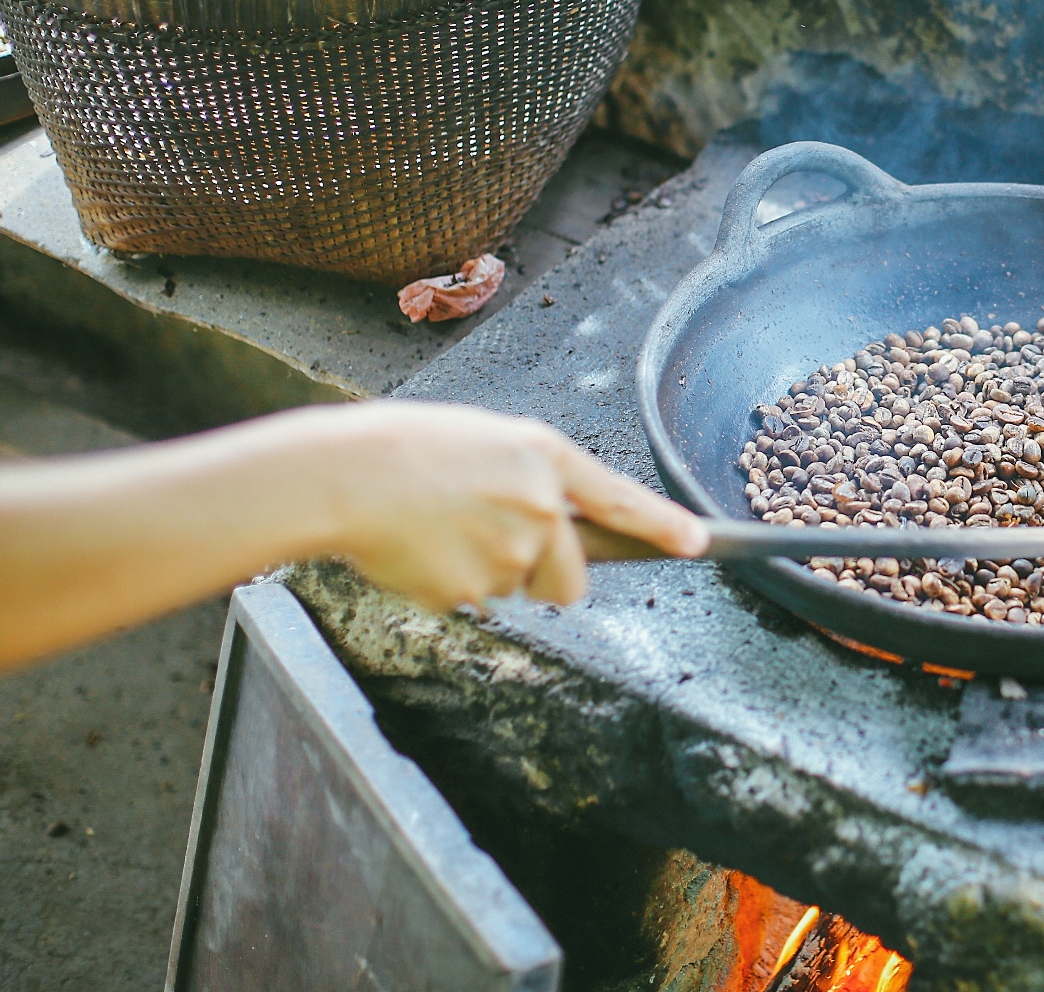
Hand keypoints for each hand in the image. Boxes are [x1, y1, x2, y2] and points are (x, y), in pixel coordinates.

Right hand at [272, 401, 705, 609]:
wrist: (347, 475)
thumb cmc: (409, 450)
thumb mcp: (488, 443)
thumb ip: (533, 481)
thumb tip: (556, 530)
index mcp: (543, 457)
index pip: (621, 499)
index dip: (662, 526)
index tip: (695, 543)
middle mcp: (540, 505)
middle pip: (571, 577)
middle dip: (546, 574)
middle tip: (493, 542)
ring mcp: (510, 551)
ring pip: (517, 588)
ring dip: (490, 573)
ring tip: (444, 530)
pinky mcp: (473, 589)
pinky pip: (474, 601)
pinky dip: (450, 584)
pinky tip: (422, 549)